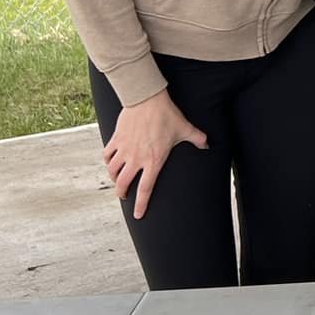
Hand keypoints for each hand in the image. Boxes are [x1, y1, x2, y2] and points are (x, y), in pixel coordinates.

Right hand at [102, 89, 206, 218]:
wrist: (147, 99)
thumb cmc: (167, 115)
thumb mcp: (185, 128)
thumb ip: (197, 139)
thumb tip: (208, 145)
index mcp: (154, 161)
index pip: (145, 189)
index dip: (141, 204)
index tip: (138, 215)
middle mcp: (136, 158)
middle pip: (123, 184)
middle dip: (122, 193)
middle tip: (123, 196)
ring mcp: (124, 149)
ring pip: (112, 171)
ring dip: (114, 178)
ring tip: (118, 179)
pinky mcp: (116, 139)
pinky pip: (107, 155)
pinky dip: (107, 161)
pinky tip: (111, 161)